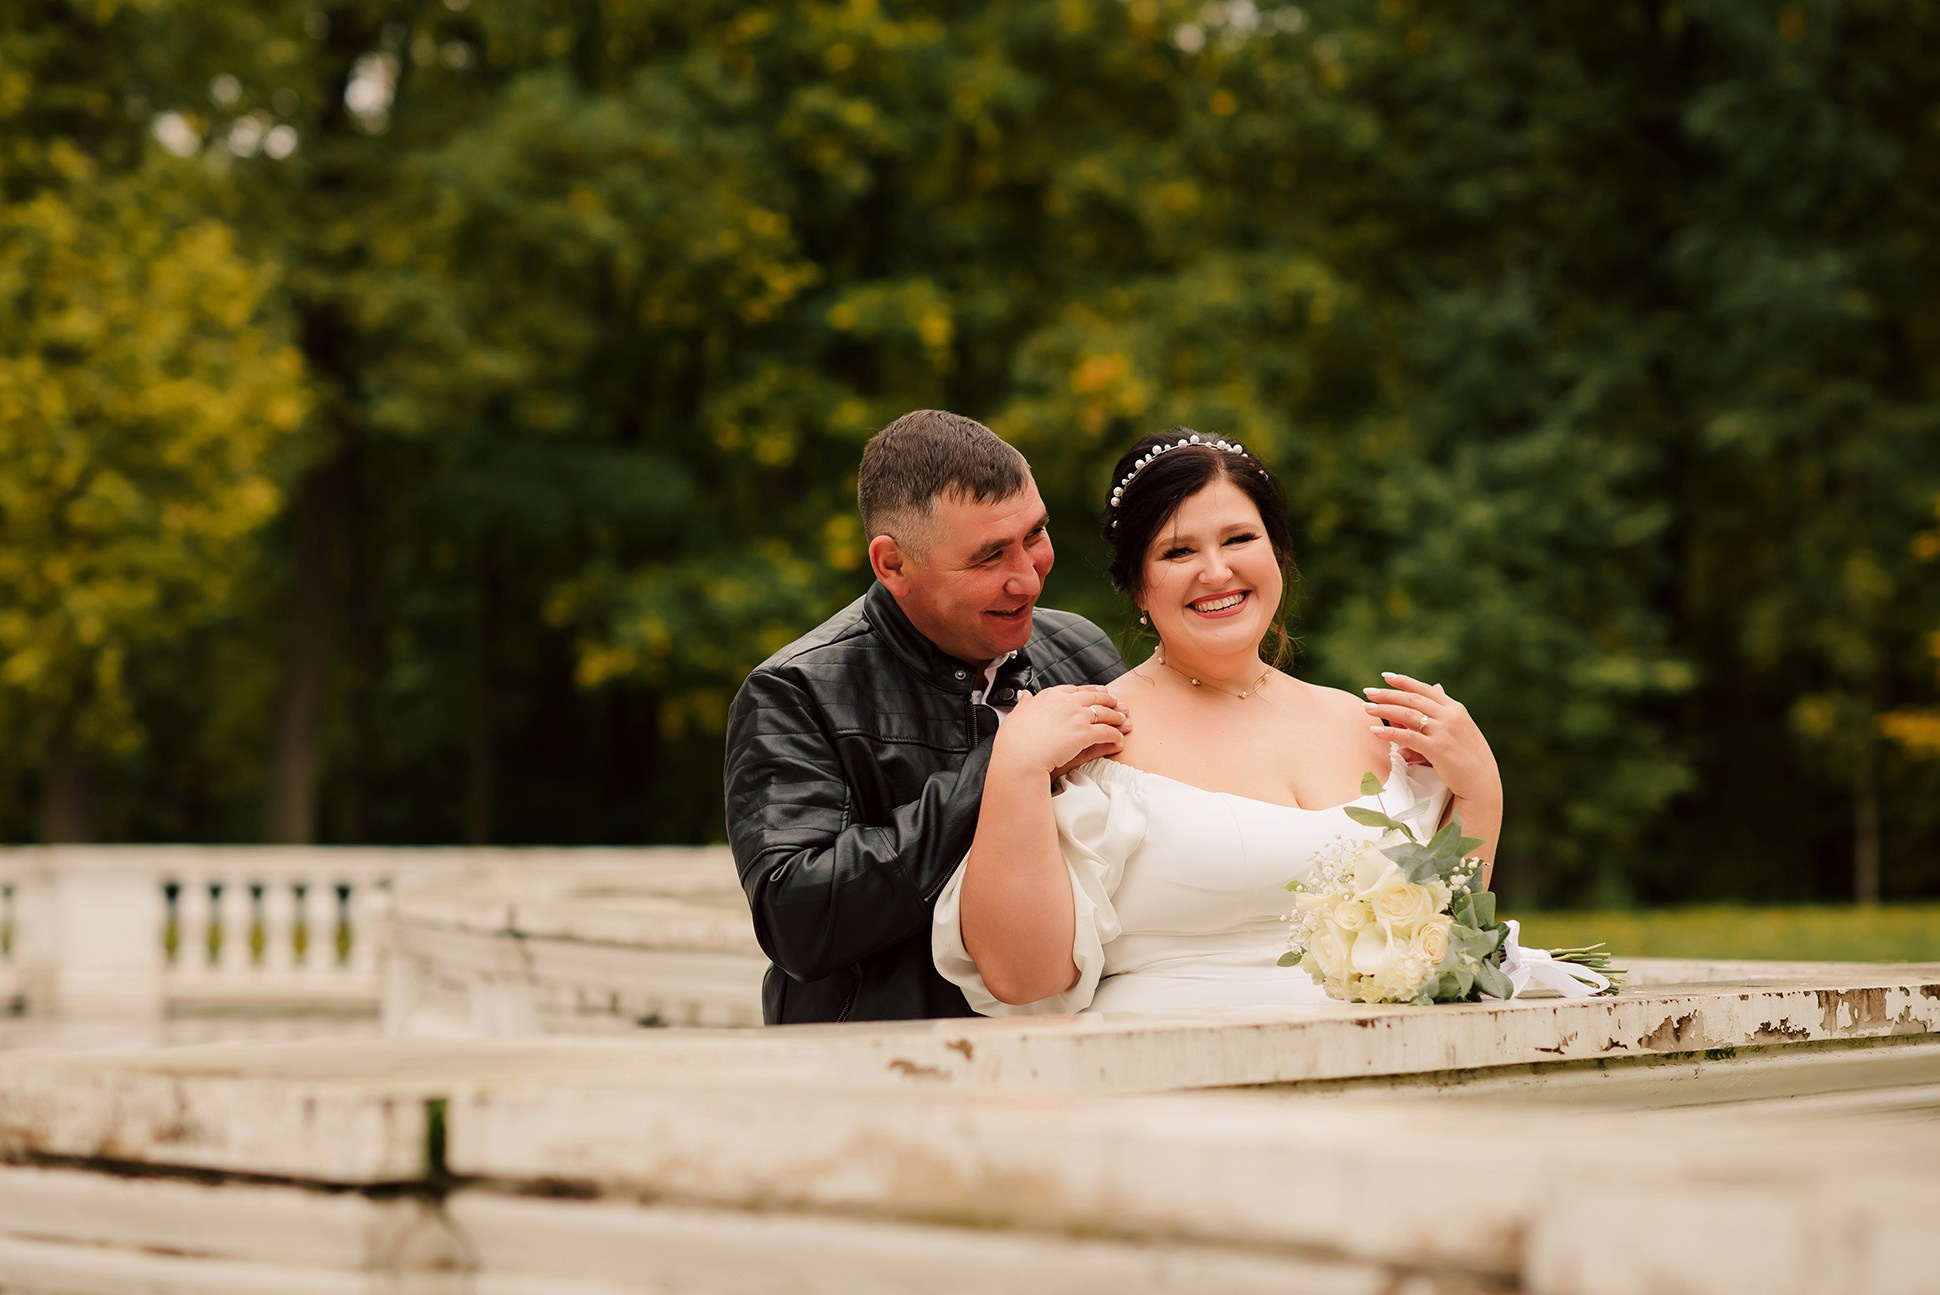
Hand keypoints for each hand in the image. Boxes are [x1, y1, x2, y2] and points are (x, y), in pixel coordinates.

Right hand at [993, 684, 1130, 780]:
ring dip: (1116, 717)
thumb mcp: (1016, 715)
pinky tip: (1119, 739)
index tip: (1097, 693)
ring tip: (1124, 721)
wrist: (1019, 756)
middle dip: (1109, 700)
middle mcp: (1066, 702)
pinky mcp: (1084, 733)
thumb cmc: (1014, 740)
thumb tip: (1024, 695)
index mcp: (1050, 696)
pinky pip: (1106, 732)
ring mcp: (1077, 716)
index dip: (1089, 692)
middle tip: (1119, 704)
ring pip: (1104, 713)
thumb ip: (1024, 704)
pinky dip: (1115, 735)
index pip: (1075, 690)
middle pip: (1095, 697)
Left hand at [1361, 672, 1500, 809]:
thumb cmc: (1469, 756)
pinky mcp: (1438, 749)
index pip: (1425, 690)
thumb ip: (1445, 709)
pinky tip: (1375, 731)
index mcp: (1455, 709)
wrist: (1482, 781)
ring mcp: (1444, 731)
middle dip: (1388, 694)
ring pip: (1408, 715)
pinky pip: (1408, 737)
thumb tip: (1435, 686)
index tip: (1386, 677)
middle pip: (1413, 699)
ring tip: (1366, 708)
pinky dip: (1390, 733)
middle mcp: (1450, 716)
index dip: (1404, 682)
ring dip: (1384, 710)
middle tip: (1368, 692)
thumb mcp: (1459, 728)